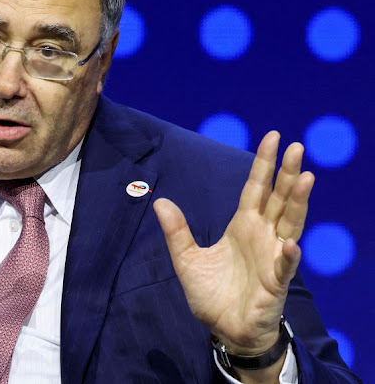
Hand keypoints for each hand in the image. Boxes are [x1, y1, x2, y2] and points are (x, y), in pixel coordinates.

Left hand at [154, 131, 313, 355]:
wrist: (223, 329)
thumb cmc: (212, 294)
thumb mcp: (186, 259)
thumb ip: (176, 231)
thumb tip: (160, 202)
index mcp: (243, 226)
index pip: (256, 189)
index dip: (264, 165)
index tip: (273, 138)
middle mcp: (262, 236)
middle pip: (278, 199)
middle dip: (286, 174)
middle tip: (296, 146)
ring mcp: (272, 257)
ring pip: (290, 224)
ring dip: (298, 203)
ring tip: (305, 178)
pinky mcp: (275, 283)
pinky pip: (284, 267)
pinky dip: (289, 255)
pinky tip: (291, 243)